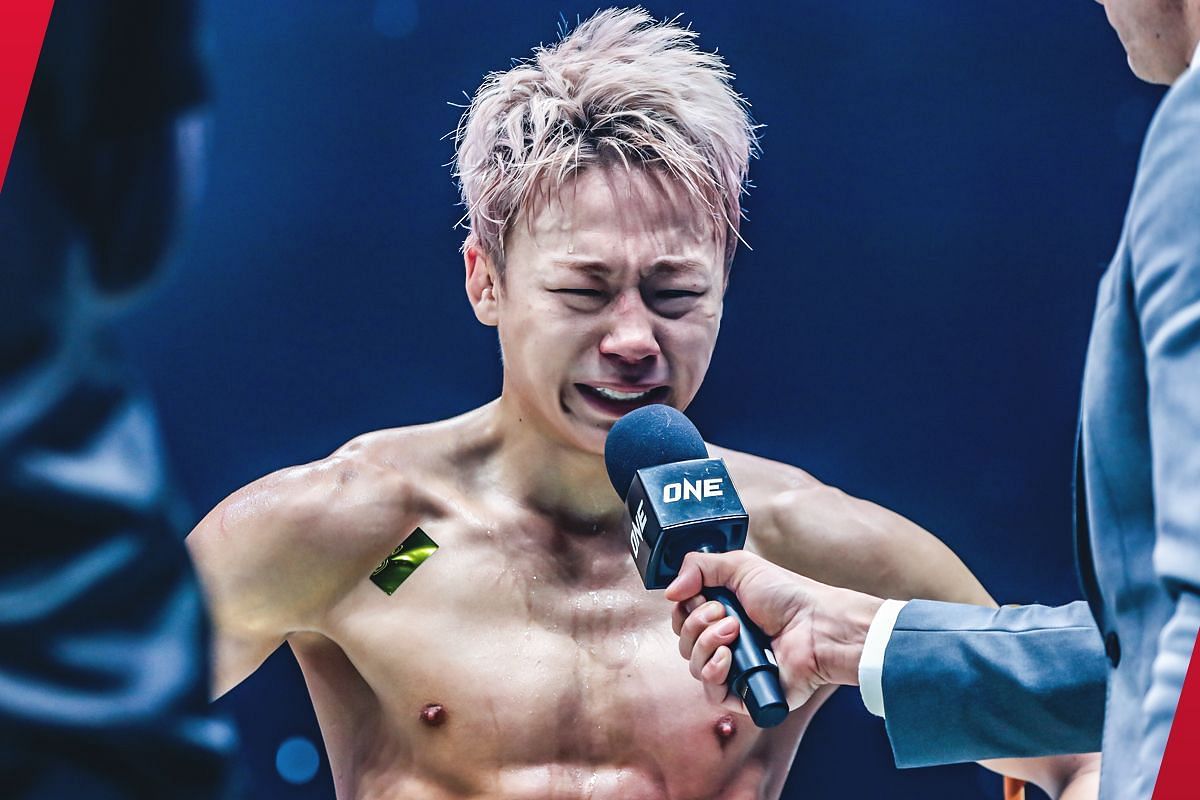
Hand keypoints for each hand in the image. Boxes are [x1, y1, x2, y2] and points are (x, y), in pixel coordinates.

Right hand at [665, 550, 883, 713]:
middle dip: (697, 625)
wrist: (817, 625)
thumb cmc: (788, 596)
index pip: (682, 620)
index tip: (701, 598)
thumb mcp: (739, 566)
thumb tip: (670, 590)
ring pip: (693, 666)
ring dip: (707, 644)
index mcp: (722, 614)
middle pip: (683, 642)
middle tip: (725, 614)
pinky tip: (728, 658)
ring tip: (735, 631)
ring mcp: (734, 669)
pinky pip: (711, 693)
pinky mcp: (743, 694)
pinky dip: (713, 672)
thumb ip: (698, 567)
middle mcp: (725, 642)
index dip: (685, 610)